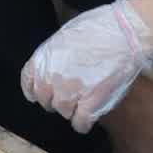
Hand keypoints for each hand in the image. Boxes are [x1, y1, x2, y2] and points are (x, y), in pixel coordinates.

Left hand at [21, 0, 152, 133]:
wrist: (124, 33)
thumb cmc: (98, 28)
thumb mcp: (64, 37)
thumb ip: (54, 56)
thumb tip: (54, 68)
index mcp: (44, 58)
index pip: (28, 82)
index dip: (33, 90)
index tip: (37, 95)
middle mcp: (52, 77)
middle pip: (45, 100)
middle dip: (55, 100)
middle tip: (68, 96)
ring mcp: (70, 92)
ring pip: (63, 112)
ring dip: (71, 109)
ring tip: (82, 103)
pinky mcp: (91, 103)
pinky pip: (80, 123)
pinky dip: (82, 124)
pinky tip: (87, 120)